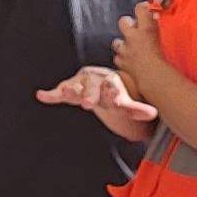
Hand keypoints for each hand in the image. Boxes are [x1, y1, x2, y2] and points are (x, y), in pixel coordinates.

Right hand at [36, 64, 157, 124]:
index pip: (113, 88)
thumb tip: (153, 113)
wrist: (103, 83)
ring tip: (65, 92)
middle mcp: (95, 82)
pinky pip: (59, 93)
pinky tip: (42, 95)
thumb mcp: (128, 103)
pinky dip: (51, 95)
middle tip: (88, 103)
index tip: (116, 101)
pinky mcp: (69, 90)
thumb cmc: (116, 94)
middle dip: (90, 94)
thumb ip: (139, 110)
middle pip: (92, 87)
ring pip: (76, 87)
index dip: (113, 94)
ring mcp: (81, 86)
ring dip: (71, 90)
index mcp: (111, 83)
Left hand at [111, 6, 172, 92]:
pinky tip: (128, 62)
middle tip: (134, 29)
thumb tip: (155, 17)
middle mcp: (132, 37)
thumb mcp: (167, 40)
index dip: (142, 7)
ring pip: (117, 42)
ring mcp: (124, 50)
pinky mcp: (121, 62)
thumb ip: (158, 27)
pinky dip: (122, 59)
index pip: (140, 9)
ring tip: (129, 48)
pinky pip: (118, 58)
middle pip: (123, 21)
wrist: (154, 77)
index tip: (145, 9)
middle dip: (127, 24)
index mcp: (146, 29)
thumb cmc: (166, 60)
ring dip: (122, 44)